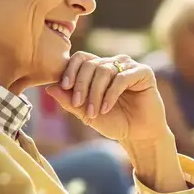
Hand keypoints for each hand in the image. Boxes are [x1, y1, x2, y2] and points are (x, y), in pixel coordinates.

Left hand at [44, 53, 167, 142]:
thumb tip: (49, 88)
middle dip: (82, 85)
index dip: (70, 70)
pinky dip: (111, 94)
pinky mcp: (143, 72)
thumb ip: (69, 101)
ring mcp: (129, 66)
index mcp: (99, 68)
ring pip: (104, 70)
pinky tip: (106, 108)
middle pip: (90, 64)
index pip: (81, 58)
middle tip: (79, 105)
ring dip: (95, 93)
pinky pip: (121, 78)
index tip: (64, 87)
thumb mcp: (86, 113)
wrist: (138, 135)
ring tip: (94, 112)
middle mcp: (114, 63)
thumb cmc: (113, 122)